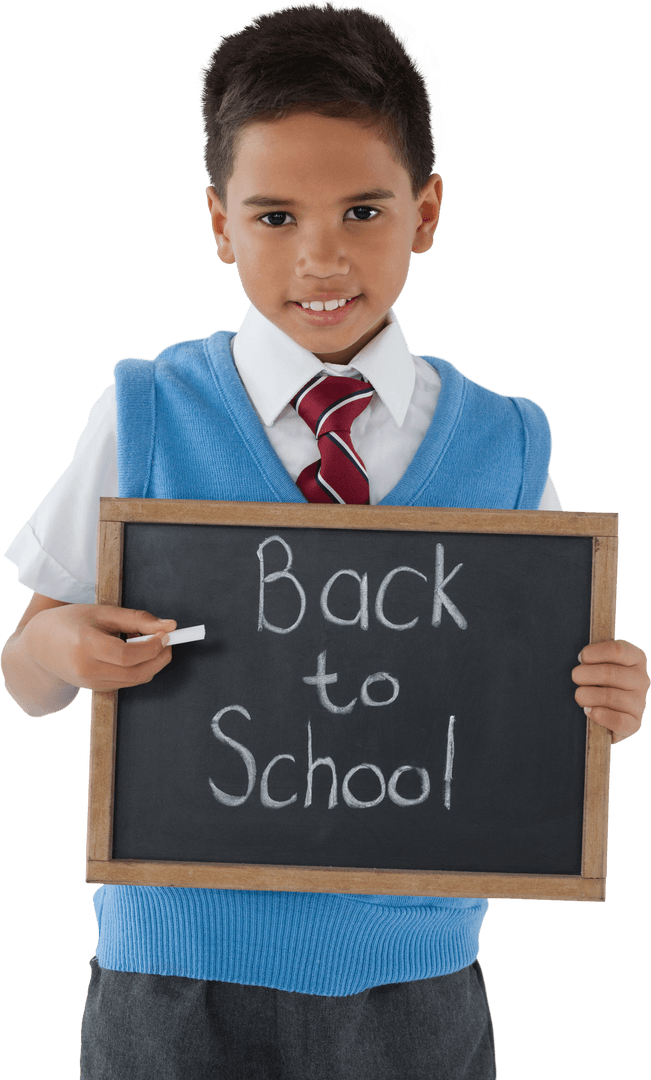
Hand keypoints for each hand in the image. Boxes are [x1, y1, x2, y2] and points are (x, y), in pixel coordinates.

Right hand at [18, 603, 176, 692]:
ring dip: (151, 663)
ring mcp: (89, 684)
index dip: (152, 646)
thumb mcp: (101, 612)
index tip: (166, 634)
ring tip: (147, 641)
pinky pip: (126, 683)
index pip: (127, 655)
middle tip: (166, 640)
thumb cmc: (70, 622)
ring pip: (134, 680)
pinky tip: (134, 652)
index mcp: (85, 644)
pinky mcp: (94, 690)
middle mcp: (86, 669)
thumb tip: (170, 625)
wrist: (39, 646)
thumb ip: (137, 618)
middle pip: (135, 673)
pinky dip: (138, 669)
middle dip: (159, 658)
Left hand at [572, 640, 648, 743]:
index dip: (593, 653)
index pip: (616, 650)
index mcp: (636, 658)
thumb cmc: (598, 679)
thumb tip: (582, 659)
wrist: (607, 709)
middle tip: (575, 677)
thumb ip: (594, 656)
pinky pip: (618, 720)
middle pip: (609, 673)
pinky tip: (588, 710)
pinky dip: (598, 715)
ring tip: (580, 695)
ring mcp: (640, 702)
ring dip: (586, 695)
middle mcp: (642, 679)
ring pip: (610, 696)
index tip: (580, 658)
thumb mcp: (600, 661)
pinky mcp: (634, 723)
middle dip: (584, 675)